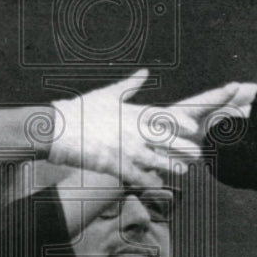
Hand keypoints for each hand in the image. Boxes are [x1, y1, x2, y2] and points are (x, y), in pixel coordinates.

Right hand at [48, 71, 245, 185]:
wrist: (58, 129)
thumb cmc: (81, 109)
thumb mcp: (107, 94)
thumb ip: (130, 85)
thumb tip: (144, 72)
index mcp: (132, 112)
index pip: (164, 116)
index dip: (181, 123)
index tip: (194, 129)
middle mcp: (133, 130)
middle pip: (167, 140)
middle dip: (184, 147)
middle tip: (198, 153)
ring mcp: (125, 149)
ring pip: (157, 160)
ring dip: (171, 166)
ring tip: (183, 171)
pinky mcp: (115, 165)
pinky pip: (138, 177)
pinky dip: (149, 181)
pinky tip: (157, 185)